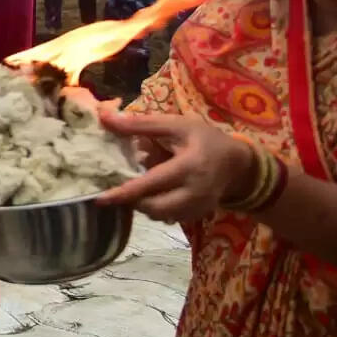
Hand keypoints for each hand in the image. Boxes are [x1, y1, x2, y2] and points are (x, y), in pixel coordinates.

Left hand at [95, 109, 254, 222]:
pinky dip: (156, 209)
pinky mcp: (198, 215)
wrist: (237, 163)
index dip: (124, 193)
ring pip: (160, 216)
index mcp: (189, 166)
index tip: (100, 198)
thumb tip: (104, 118)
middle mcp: (195, 192)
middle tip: (118, 189)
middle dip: (133, 201)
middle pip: (154, 207)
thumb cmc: (204, 138)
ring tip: (137, 189)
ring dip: (143, 205)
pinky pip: (170, 218)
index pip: (151, 184)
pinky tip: (153, 194)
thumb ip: (139, 124)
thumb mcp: (175, 125)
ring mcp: (198, 207)